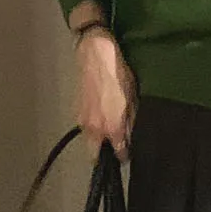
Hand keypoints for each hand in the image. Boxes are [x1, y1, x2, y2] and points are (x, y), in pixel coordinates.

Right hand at [74, 32, 137, 161]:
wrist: (96, 55)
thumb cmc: (118, 74)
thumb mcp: (133, 99)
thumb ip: (130, 122)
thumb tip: (130, 136)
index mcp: (112, 127)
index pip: (118, 153)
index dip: (124, 155)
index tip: (128, 154)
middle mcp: (95, 129)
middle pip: (96, 155)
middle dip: (105, 155)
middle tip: (115, 147)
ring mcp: (84, 121)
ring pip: (90, 142)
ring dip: (98, 141)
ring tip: (109, 131)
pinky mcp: (77, 112)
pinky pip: (86, 128)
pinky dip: (93, 129)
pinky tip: (101, 118)